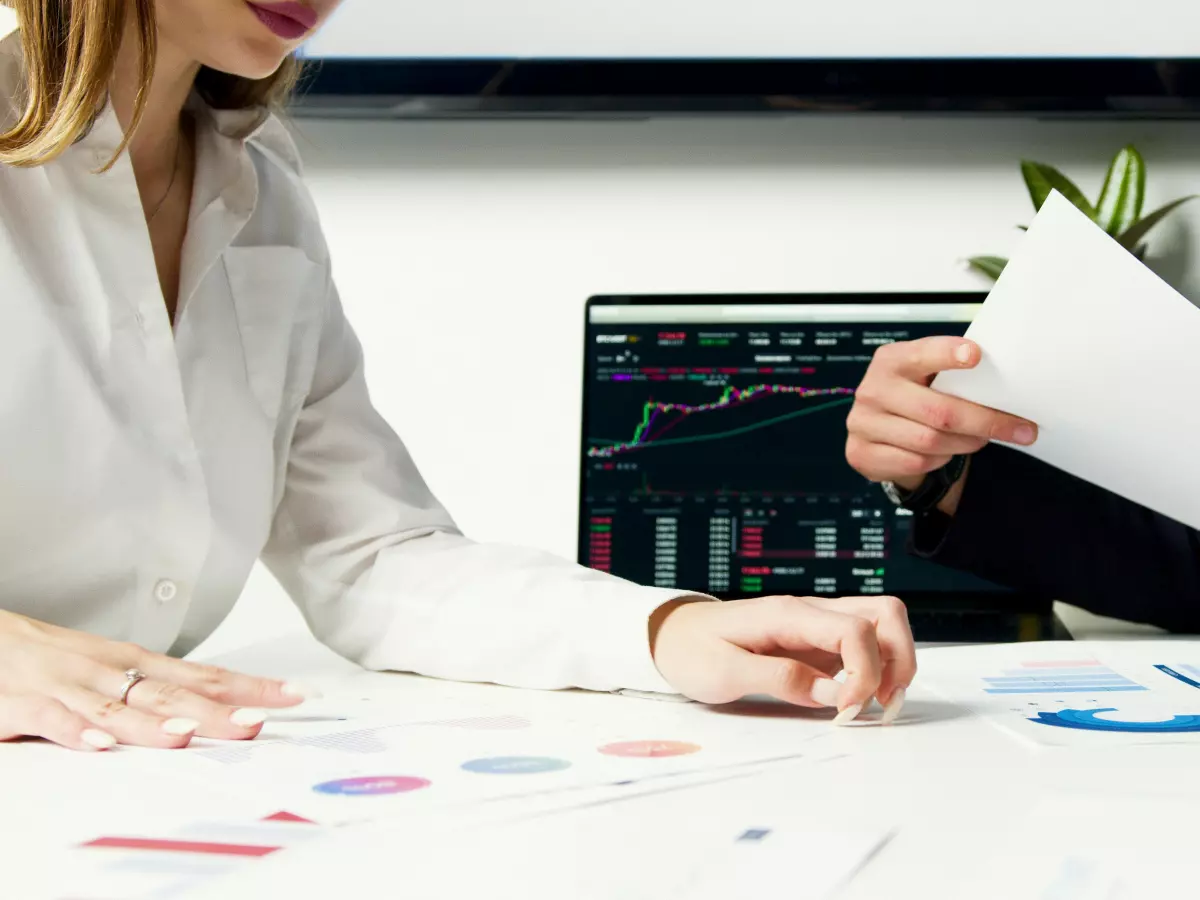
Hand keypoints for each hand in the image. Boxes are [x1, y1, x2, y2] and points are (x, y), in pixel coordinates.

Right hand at [0, 610, 314, 750]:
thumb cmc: (48, 658)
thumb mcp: (109, 671)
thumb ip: (153, 693)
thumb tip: (209, 712)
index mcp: (134, 663)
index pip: (205, 674)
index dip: (250, 685)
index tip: (294, 695)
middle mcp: (109, 671)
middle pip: (172, 692)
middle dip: (215, 709)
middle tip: (256, 722)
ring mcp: (69, 686)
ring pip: (118, 706)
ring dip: (153, 723)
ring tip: (188, 736)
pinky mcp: (25, 703)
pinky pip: (53, 718)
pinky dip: (77, 731)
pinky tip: (100, 744)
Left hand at [649, 595, 916, 723]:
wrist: (670, 635)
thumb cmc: (691, 650)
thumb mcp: (723, 672)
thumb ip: (778, 680)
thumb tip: (833, 694)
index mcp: (787, 614)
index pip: (854, 630)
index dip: (865, 672)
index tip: (848, 710)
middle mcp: (809, 612)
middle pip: (885, 613)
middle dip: (899, 659)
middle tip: (881, 705)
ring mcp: (816, 624)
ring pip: (881, 624)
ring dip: (894, 663)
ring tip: (878, 704)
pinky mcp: (817, 640)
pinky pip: (864, 643)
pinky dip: (876, 668)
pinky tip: (858, 698)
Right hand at [845, 337, 1037, 511]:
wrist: (876, 429)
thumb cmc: (914, 396)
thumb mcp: (927, 376)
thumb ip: (954, 375)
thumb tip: (1009, 385)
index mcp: (892, 360)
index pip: (923, 354)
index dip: (948, 354)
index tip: (975, 354)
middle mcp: (874, 390)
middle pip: (939, 411)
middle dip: (986, 421)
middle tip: (1021, 429)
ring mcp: (863, 423)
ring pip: (931, 442)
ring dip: (965, 443)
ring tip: (981, 439)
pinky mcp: (862, 453)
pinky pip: (916, 462)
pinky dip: (940, 460)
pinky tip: (945, 451)